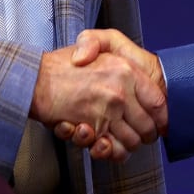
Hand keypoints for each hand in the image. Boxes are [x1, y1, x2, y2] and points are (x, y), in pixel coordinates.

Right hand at [29, 43, 164, 163]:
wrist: (32, 81)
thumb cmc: (62, 65)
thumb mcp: (93, 42)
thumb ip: (116, 48)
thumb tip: (136, 70)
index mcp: (125, 70)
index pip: (158, 101)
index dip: (161, 117)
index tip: (159, 123)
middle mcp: (119, 92)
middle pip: (148, 127)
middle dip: (144, 135)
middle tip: (137, 134)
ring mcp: (106, 112)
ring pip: (131, 142)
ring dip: (125, 145)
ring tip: (116, 137)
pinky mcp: (91, 130)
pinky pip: (111, 150)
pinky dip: (109, 152)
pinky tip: (101, 142)